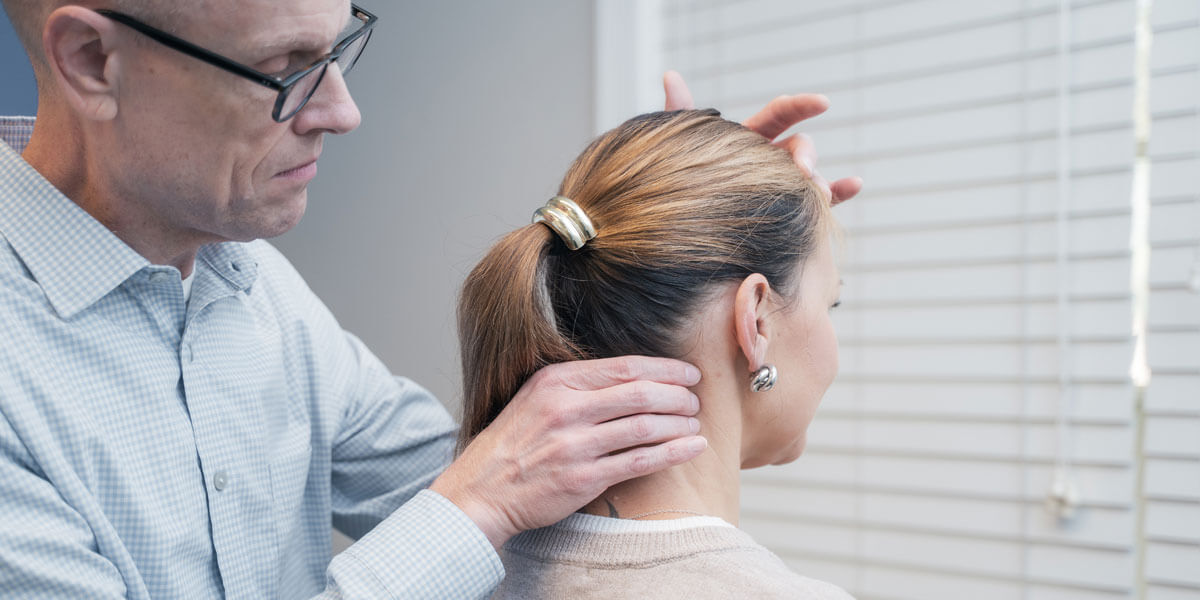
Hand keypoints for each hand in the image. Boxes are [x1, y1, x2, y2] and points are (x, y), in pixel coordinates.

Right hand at [430, 356, 705, 548]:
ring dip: (679, 424)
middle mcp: (566, 409)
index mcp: (556, 381)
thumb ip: (577, 385)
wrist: (481, 491)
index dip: (665, 369)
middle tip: (694, 402)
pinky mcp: (583, 478)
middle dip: (677, 396)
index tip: (688, 374)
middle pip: (640, 393)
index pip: (625, 367)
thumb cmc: (513, 445)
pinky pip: (640, 461)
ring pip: (644, 426)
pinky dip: (672, 452)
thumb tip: (632, 377)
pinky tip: (692, 448)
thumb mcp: (535, 398)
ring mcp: (575, 445)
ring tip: (695, 424)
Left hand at [663, 70, 862, 204]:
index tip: (821, 102)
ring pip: (812, 176)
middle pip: (800, 146)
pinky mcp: (795, 210)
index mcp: (750, 138)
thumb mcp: (684, 147)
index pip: (779, 114)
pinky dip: (841, 190)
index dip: (799, 105)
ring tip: (815, 194)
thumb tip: (670, 75)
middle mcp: (771, 159)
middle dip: (806, 153)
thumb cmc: (685, 181)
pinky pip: (824, 199)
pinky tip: (855, 184)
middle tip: (802, 169)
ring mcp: (786, 185)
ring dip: (819, 180)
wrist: (688, 229)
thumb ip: (681, 112)